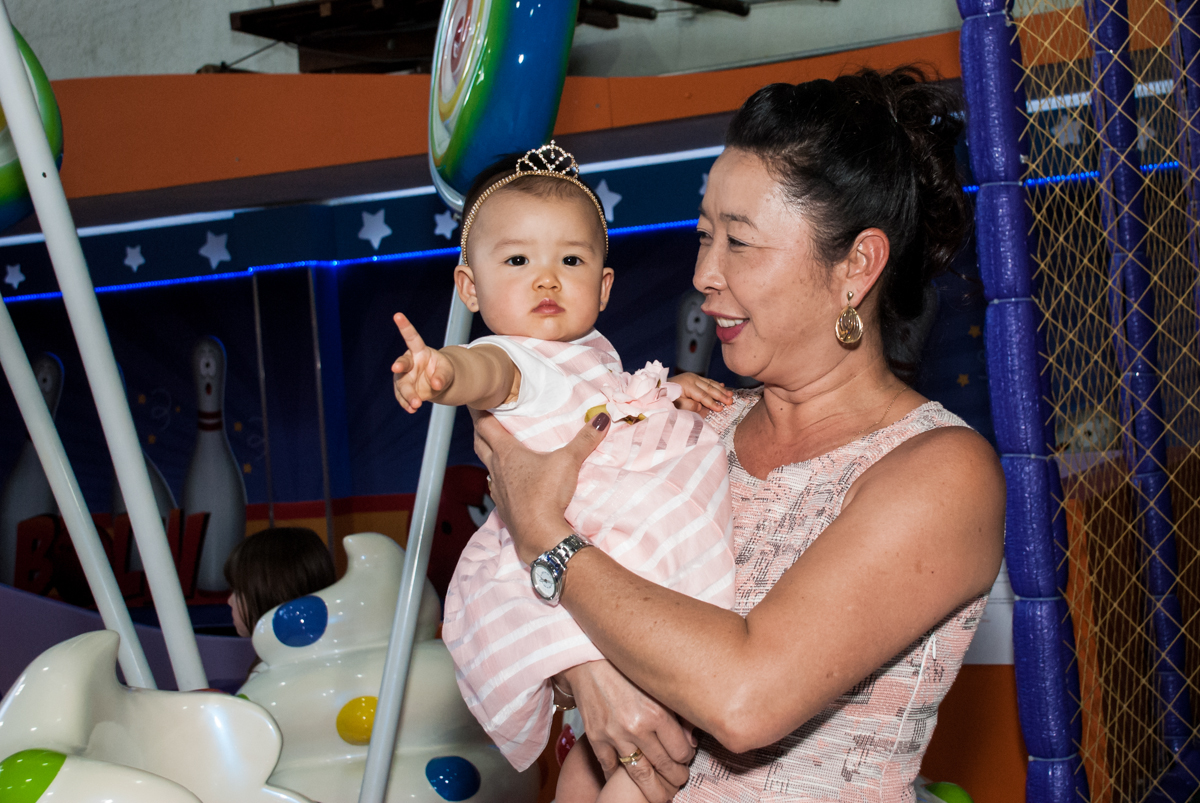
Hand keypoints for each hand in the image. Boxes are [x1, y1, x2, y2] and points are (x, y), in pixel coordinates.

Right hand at [391, 313, 454, 412]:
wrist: (438, 384)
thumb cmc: (443, 371)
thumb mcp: (447, 372)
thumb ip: (442, 376)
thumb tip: (436, 385)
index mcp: (420, 351)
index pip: (412, 337)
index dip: (405, 326)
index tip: (397, 315)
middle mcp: (409, 362)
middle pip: (403, 362)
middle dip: (399, 365)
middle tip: (396, 368)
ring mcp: (405, 376)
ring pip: (402, 384)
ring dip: (408, 394)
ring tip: (416, 404)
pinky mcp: (404, 390)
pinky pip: (403, 397)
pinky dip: (407, 403)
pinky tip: (412, 409)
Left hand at [470, 408, 609, 563]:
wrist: (538, 534)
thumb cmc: (547, 495)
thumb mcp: (569, 462)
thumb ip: (584, 440)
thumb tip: (601, 419)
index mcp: (507, 453)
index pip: (485, 425)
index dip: (478, 411)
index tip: (474, 400)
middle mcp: (497, 469)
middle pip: (479, 444)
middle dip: (479, 430)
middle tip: (481, 419)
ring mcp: (498, 489)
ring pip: (486, 466)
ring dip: (487, 456)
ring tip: (495, 449)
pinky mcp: (504, 507)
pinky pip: (496, 487)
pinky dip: (498, 479)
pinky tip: (507, 482)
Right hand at [561, 661, 694, 802]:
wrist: (588, 660)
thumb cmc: (626, 669)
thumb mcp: (658, 686)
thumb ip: (677, 713)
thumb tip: (691, 741)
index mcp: (657, 712)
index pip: (681, 751)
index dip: (686, 758)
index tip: (686, 758)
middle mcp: (637, 726)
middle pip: (664, 767)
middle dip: (675, 778)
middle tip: (679, 780)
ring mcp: (614, 735)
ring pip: (640, 775)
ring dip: (653, 789)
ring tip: (661, 794)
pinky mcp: (596, 738)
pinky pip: (611, 768)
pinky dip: (620, 777)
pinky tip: (628, 781)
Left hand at [670, 373, 732, 413]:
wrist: (657, 387)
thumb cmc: (666, 398)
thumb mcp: (675, 404)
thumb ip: (688, 405)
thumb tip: (701, 406)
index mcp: (687, 386)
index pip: (703, 396)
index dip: (712, 403)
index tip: (721, 409)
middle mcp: (692, 379)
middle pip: (709, 388)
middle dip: (721, 395)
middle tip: (730, 401)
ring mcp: (693, 376)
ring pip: (710, 383)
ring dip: (721, 389)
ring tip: (730, 394)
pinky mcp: (693, 377)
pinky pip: (707, 380)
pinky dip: (715, 383)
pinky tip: (722, 385)